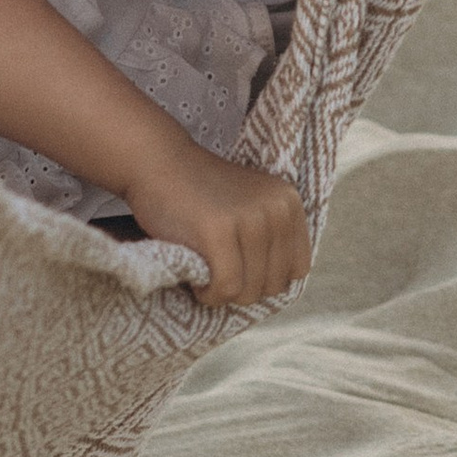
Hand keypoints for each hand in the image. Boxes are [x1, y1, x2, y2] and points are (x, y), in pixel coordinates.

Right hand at [121, 130, 311, 309]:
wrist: (159, 162)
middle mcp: (277, 208)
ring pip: (249, 291)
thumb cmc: (202, 194)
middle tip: (218, 271)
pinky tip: (197, 277)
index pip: (298, 268)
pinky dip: (209, 293)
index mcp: (289, 201)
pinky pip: (226, 287)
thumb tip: (281, 289)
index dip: (268, 277)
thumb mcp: (251, 205)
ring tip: (207, 272)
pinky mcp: (219, 231)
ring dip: (224, 293)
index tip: (242, 268)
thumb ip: (272, 237)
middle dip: (243, 288)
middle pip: (274, 284)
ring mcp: (249, 218)